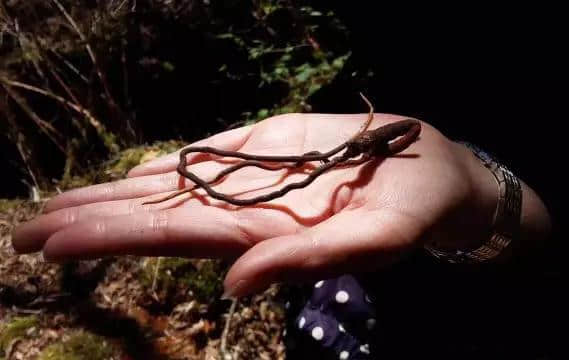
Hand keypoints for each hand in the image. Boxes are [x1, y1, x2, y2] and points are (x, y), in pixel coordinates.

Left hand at [12, 112, 548, 297]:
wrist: (430, 172)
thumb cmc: (411, 212)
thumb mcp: (370, 242)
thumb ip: (305, 260)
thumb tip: (234, 285)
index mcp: (262, 236)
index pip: (170, 238)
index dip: (110, 238)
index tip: (49, 244)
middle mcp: (248, 211)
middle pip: (156, 215)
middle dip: (93, 221)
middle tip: (26, 230)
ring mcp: (257, 179)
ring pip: (174, 187)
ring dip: (117, 194)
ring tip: (60, 203)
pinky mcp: (272, 146)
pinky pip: (209, 157)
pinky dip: (167, 165)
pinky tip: (133, 175)